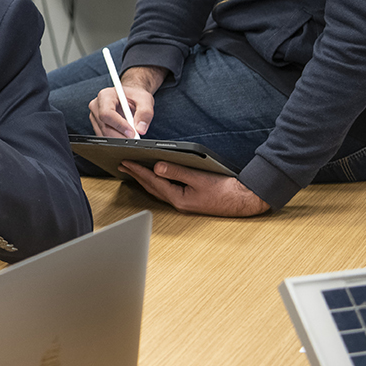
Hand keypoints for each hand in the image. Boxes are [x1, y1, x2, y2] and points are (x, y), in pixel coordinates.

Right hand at [88, 65, 163, 137]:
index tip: (132, 132)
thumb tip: (140, 129)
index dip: (119, 125)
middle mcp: (96, 106)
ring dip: (119, 139)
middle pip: (104, 127)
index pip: (107, 113)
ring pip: (104, 134)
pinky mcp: (97, 126)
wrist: (131, 98)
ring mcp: (95, 117)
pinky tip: (125, 135)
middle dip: (121, 136)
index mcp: (105, 96)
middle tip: (135, 138)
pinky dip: (116, 140)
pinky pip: (105, 137)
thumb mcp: (145, 100)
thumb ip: (145, 113)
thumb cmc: (135, 96)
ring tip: (132, 136)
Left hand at [117, 160, 270, 216]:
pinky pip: (166, 190)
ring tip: (132, 171)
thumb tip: (157, 167)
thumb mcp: (199, 178)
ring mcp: (182, 203)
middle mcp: (178, 202)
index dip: (137, 170)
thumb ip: (177, 171)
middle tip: (122, 165)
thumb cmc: (225, 190)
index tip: (125, 162)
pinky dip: (156, 183)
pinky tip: (154, 178)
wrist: (243, 201)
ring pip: (157, 190)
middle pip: (151, 187)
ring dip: (144, 179)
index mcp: (179, 198)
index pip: (152, 181)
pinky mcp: (188, 200)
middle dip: (136, 175)